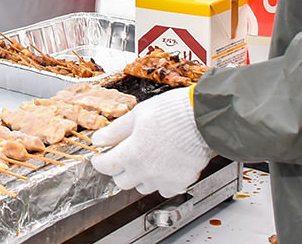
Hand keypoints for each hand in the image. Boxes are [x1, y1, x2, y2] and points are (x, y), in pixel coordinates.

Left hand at [90, 87, 213, 196]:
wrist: (202, 117)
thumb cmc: (172, 111)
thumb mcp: (136, 115)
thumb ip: (115, 131)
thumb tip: (98, 139)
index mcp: (132, 153)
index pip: (106, 166)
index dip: (100, 161)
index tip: (99, 157)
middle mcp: (146, 171)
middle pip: (122, 182)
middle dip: (119, 169)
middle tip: (123, 156)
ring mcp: (164, 179)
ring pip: (143, 187)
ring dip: (139, 176)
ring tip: (146, 159)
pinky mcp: (181, 182)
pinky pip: (165, 190)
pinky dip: (161, 182)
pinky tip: (163, 167)